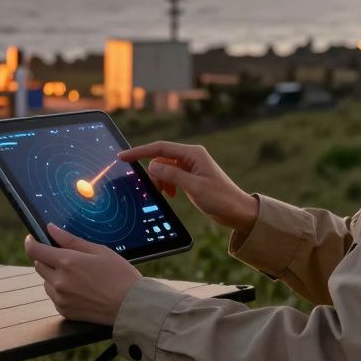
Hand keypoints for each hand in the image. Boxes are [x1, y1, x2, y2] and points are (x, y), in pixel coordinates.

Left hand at [24, 223, 141, 325]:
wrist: (131, 306)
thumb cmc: (119, 275)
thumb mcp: (99, 250)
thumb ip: (71, 240)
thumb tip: (51, 229)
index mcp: (67, 262)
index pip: (36, 250)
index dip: (31, 242)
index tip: (32, 239)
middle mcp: (59, 281)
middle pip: (39, 265)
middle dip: (46, 258)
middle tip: (66, 257)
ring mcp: (61, 298)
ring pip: (46, 281)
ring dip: (53, 275)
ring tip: (78, 275)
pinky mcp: (64, 311)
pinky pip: (54, 296)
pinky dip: (60, 290)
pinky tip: (80, 289)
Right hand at [116, 141, 258, 233]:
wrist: (238, 211)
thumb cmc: (221, 199)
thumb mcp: (195, 188)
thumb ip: (172, 175)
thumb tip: (152, 166)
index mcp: (193, 154)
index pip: (160, 148)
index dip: (140, 151)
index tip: (123, 156)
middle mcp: (191, 156)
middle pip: (160, 159)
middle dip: (154, 175)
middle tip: (154, 191)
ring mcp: (190, 166)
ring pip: (164, 169)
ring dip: (160, 182)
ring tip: (167, 195)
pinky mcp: (190, 176)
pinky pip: (170, 176)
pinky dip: (166, 185)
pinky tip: (172, 195)